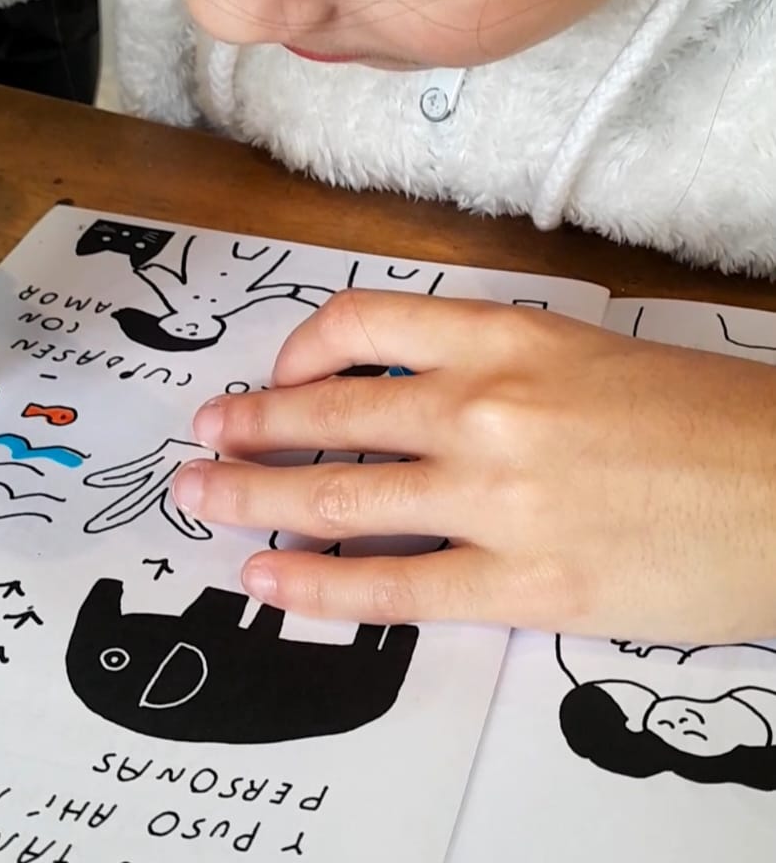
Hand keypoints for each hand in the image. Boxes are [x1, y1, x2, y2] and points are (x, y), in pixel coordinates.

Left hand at [175, 289, 775, 642]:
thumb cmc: (705, 416)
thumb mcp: (590, 354)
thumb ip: (498, 365)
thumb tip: (416, 392)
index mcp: (509, 334)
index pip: (365, 322)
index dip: (302, 348)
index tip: (281, 373)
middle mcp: (487, 404)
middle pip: (330, 410)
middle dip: (251, 424)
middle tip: (205, 434)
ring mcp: (498, 496)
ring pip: (341, 495)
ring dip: (256, 497)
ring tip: (203, 499)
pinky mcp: (525, 584)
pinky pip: (395, 587)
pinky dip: (320, 586)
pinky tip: (273, 582)